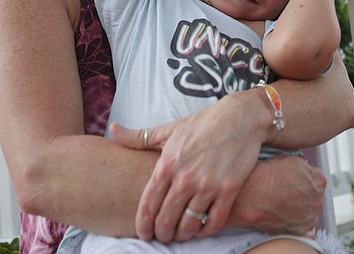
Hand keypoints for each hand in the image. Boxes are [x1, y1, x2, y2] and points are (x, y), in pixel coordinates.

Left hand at [111, 90, 265, 241]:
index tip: (144, 233)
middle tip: (163, 237)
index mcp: (167, 164)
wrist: (240, 117)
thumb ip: (140, 136)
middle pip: (166, 220)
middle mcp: (185, 178)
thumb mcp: (169, 128)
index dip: (143, 225)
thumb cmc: (203, 123)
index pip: (147, 205)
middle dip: (162, 234)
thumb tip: (113, 129)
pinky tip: (203, 228)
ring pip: (189, 224)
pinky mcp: (229, 189)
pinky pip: (215, 220)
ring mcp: (208, 185)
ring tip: (182, 235)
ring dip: (183, 235)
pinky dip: (207, 230)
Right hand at [226, 154, 326, 235]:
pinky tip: (286, 218)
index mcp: (318, 181)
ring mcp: (309, 217)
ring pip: (308, 212)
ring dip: (300, 209)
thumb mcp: (288, 159)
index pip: (316, 178)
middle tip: (287, 192)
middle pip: (313, 196)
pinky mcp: (299, 231)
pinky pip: (304, 229)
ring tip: (283, 205)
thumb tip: (302, 167)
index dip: (304, 178)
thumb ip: (302, 165)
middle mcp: (317, 200)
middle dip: (303, 194)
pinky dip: (297, 225)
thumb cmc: (266, 178)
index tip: (295, 180)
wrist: (251, 196)